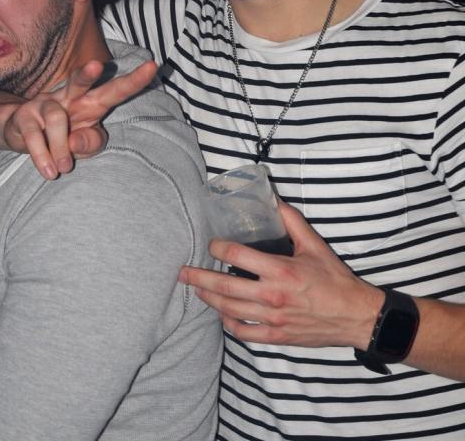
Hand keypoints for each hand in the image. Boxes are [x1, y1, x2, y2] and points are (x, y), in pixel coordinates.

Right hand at [2, 59, 157, 178]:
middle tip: (97, 65)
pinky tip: (50, 171)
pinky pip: (34, 136)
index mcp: (91, 103)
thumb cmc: (64, 138)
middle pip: (79, 81)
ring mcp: (45, 104)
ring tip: (64, 168)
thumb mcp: (85, 145)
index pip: (115, 91)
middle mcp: (69, 97)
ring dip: (61, 147)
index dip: (133, 80)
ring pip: (57, 118)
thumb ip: (91, 143)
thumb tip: (76, 143)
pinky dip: (43, 156)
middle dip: (87, 73)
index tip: (153, 66)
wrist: (22, 135)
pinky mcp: (24, 117)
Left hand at [179, 202, 383, 348]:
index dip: (218, 248)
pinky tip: (221, 314)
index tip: (211, 244)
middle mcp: (272, 295)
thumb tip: (273, 199)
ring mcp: (272, 319)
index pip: (237, 256)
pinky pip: (244, 332)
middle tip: (181, 272)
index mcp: (281, 270)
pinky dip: (228, 323)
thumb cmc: (334, 279)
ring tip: (195, 289)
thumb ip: (291, 221)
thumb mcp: (314, 245)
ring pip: (229, 310)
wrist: (355, 316)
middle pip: (224, 287)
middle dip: (198, 277)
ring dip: (208, 299)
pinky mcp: (276, 336)